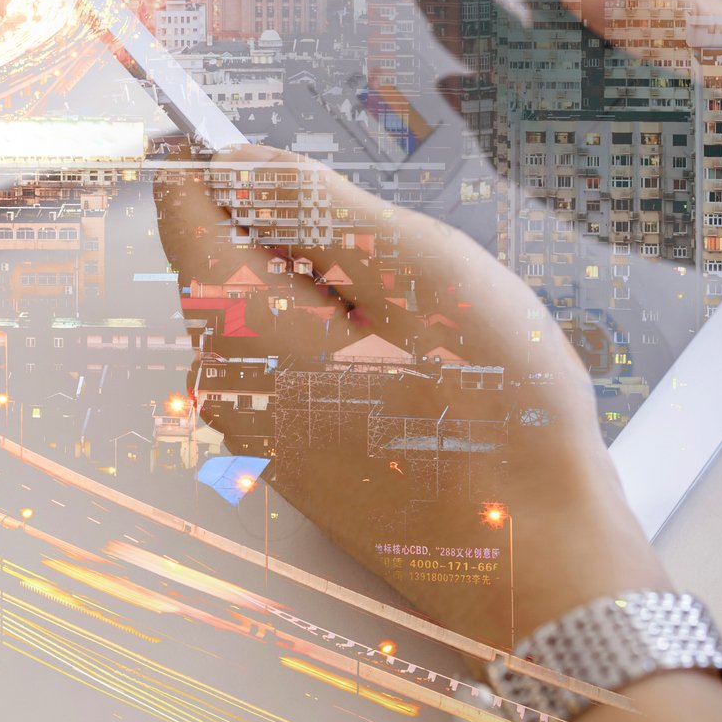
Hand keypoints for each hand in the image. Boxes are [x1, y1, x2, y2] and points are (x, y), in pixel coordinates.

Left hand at [152, 143, 669, 651]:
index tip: (306, 170)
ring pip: (276, 313)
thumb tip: (239, 161)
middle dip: (310, 238)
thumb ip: (312, 200)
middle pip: (233, 259)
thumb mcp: (416, 266)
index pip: (183, 208)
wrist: (539, 560)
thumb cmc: (498, 421)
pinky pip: (300, 366)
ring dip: (339, 295)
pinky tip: (423, 376)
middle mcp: (226, 388)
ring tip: (428, 334)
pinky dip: (351, 347)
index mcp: (239, 331)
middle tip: (407, 273)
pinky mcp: (298, 459)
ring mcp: (259, 432)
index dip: (237, 164)